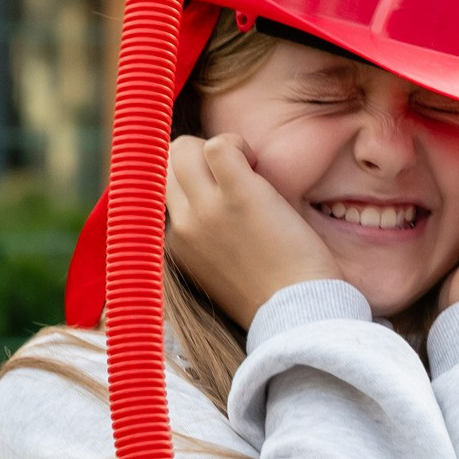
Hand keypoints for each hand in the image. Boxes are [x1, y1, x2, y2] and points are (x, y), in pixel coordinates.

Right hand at [165, 134, 336, 325]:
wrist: (297, 314)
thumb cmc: (271, 294)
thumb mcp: (218, 271)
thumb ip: (205, 240)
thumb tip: (211, 204)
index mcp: (176, 246)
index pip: (161, 191)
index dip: (188, 180)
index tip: (214, 186)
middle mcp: (184, 226)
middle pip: (165, 165)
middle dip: (196, 158)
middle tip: (233, 174)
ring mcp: (207, 209)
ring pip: (184, 149)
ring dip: (216, 148)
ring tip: (246, 168)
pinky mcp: (238, 194)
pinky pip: (219, 146)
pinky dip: (237, 144)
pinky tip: (255, 164)